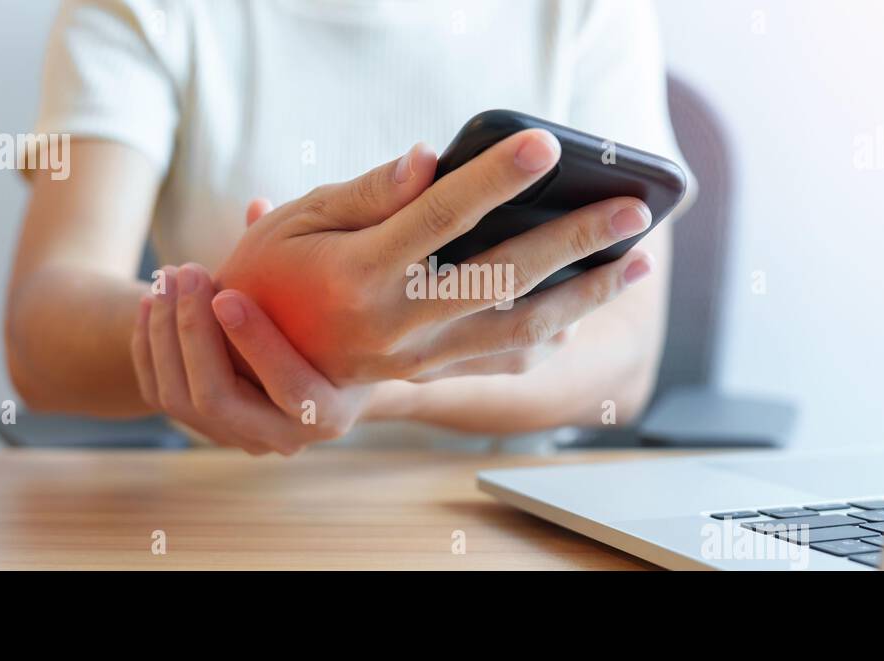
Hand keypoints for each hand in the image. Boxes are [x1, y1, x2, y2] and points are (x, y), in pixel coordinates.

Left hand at [130, 261, 368, 454]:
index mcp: (328, 414)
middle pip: (219, 399)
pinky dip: (148, 350)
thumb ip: (303, 255)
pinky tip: (150, 302)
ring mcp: (239, 438)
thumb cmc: (336, 321)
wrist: (321, 368)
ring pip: (181, 400)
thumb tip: (257, 204)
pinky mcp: (205, 428)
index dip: (257, 343)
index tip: (228, 293)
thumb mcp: (332, 298)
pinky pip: (160, 396)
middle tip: (187, 273)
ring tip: (165, 279)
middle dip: (193, 334)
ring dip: (166, 337)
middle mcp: (283, 438)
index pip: (291, 388)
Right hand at [215, 130, 655, 384]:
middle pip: (502, 278)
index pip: (441, 217)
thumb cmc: (270, 273)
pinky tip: (583, 313)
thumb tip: (432, 158)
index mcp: (359, 274)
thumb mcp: (298, 221)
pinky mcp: (428, 376)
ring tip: (637, 263)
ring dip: (585, 297)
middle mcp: (396, 323)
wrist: (246, 362)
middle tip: (632, 209)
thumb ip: (368, 192)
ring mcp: (417, 359)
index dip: (495, 178)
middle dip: (574, 241)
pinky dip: (549, 339)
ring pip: (518, 329)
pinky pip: (501, 363)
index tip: (544, 145)